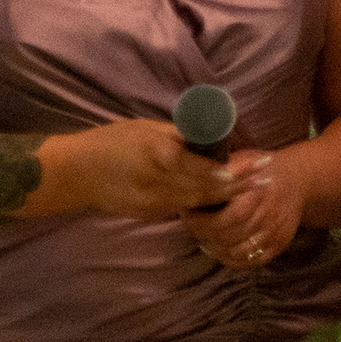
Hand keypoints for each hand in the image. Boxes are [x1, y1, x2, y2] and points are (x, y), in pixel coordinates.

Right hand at [52, 117, 240, 222]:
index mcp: (158, 154)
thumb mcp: (145, 128)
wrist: (74, 174)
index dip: (232, 170)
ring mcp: (154, 202)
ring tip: (253, 190)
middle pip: (207, 189)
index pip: (204, 167)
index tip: (255, 165)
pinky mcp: (150, 213)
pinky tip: (222, 198)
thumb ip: (177, 135)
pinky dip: (204, 203)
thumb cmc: (109, 141)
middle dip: (238, 185)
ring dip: (227, 197)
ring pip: (198, 203)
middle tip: (266, 178)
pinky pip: (183, 207)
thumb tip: (209, 132)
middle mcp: (160, 182)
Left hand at [189, 150, 307, 271]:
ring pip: (237, 252)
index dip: (202, 220)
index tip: (187, 211)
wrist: (297, 179)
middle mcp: (270, 216)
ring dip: (215, 248)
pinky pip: (250, 261)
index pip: (226, 219)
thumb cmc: (263, 169)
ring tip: (203, 236)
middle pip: (229, 237)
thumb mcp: (244, 160)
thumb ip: (223, 171)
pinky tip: (218, 248)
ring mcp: (276, 233)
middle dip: (204, 233)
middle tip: (192, 224)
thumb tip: (195, 179)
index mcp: (259, 194)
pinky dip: (230, 259)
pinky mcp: (279, 245)